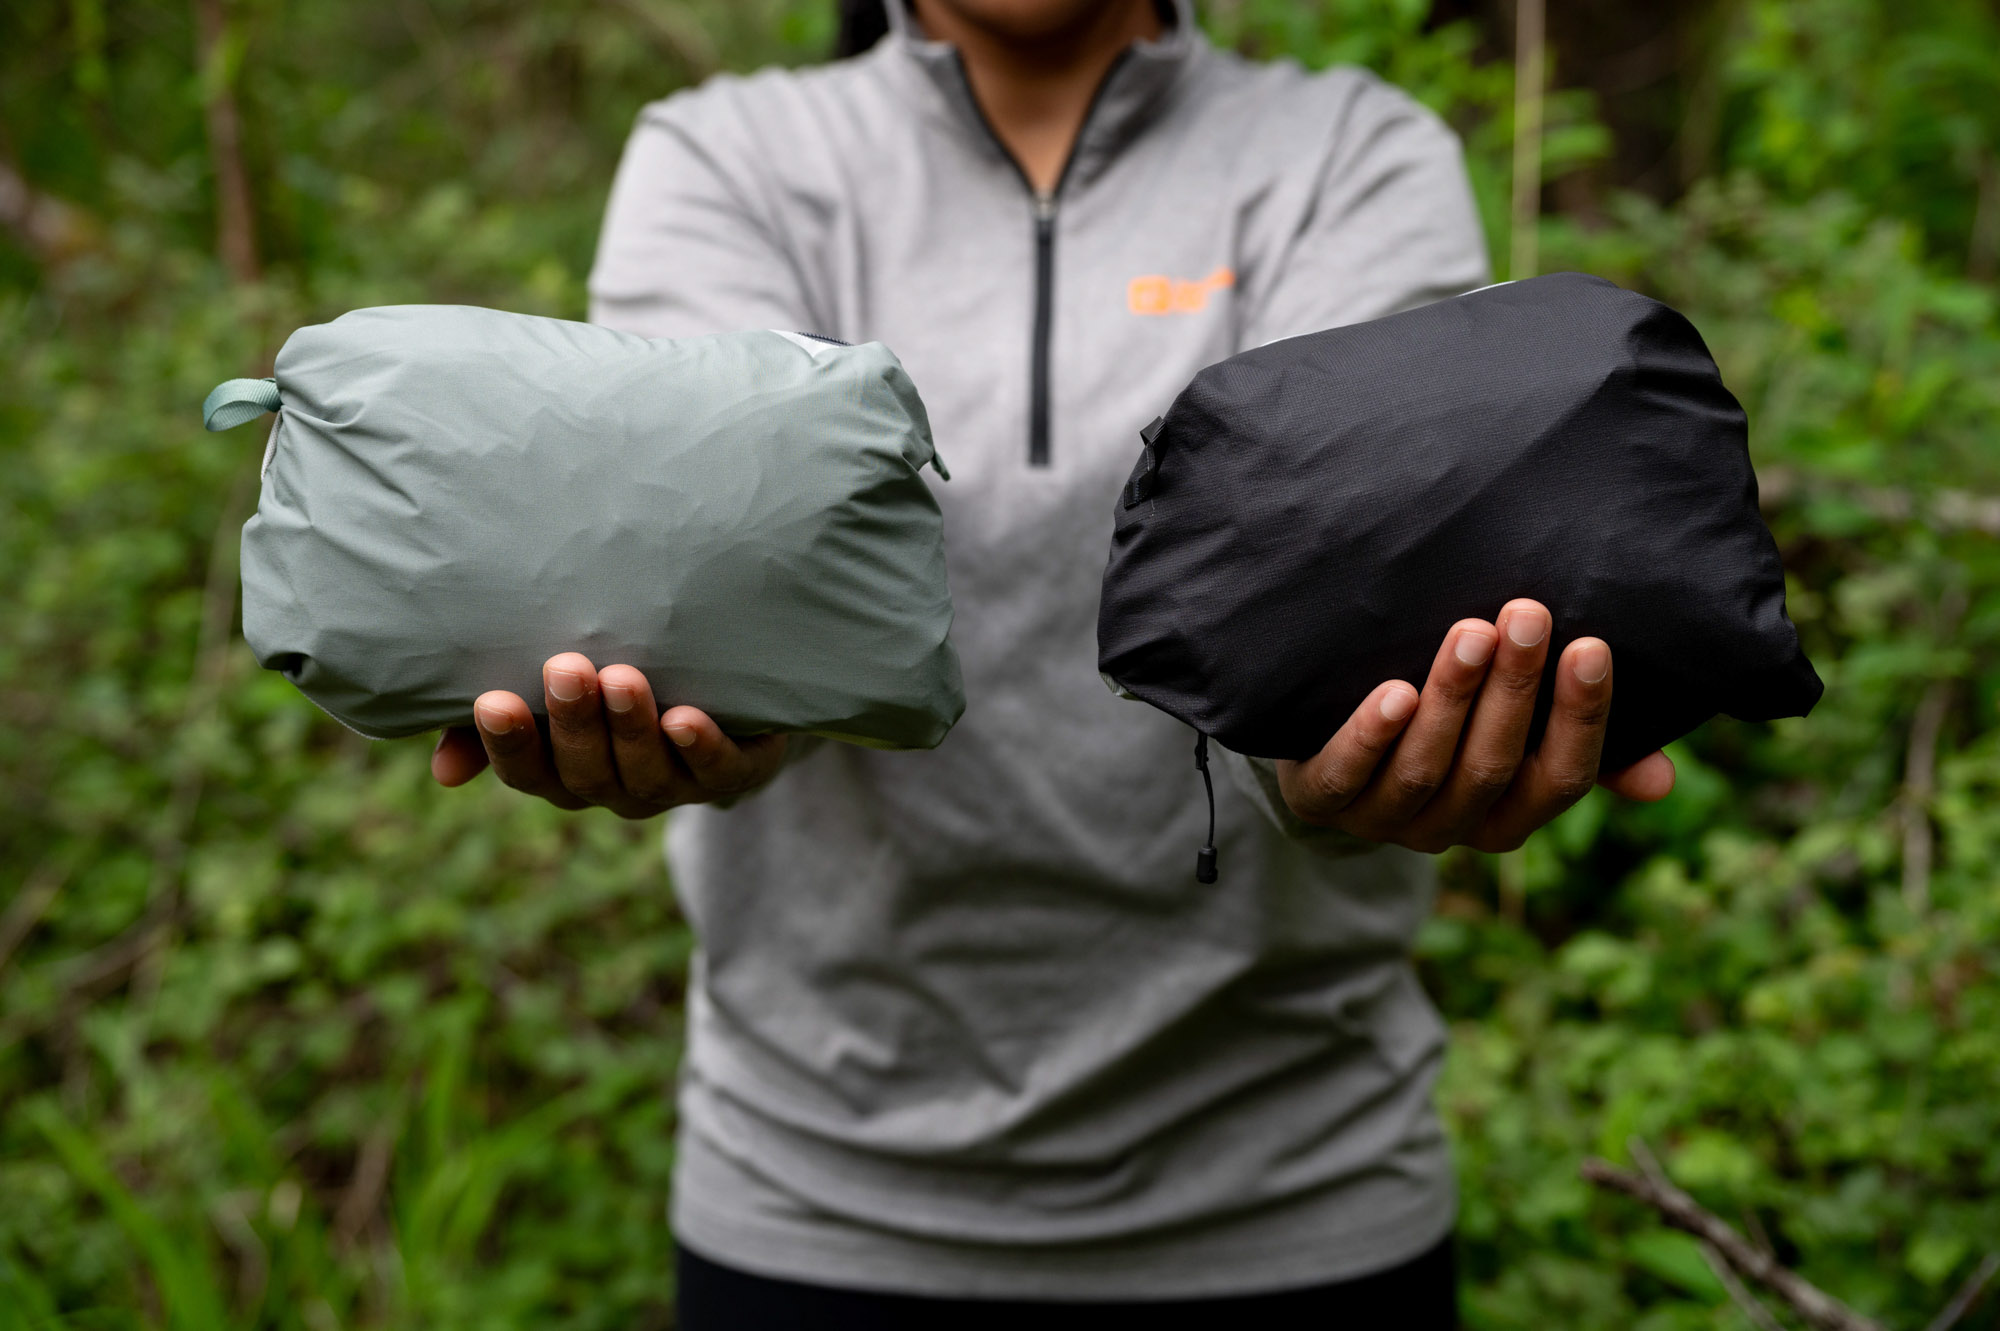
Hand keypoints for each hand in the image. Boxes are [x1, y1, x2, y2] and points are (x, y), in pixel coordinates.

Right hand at [429, 652, 787, 818]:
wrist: (730, 702)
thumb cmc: (618, 692)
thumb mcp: (556, 700)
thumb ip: (497, 724)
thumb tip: (442, 772)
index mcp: (566, 774)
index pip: (527, 772)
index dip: (508, 743)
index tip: (491, 700)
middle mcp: (616, 789)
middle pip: (586, 771)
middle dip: (574, 722)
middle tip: (566, 668)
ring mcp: (675, 787)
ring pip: (647, 772)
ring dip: (632, 728)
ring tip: (623, 678)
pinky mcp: (735, 773)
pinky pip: (716, 770)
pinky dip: (701, 747)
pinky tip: (686, 719)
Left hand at [1277, 599, 1676, 852]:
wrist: (1324, 751)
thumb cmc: (1443, 728)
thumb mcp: (1513, 735)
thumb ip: (1574, 744)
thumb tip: (1662, 782)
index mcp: (1509, 814)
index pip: (1561, 778)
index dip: (1581, 718)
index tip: (1593, 646)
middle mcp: (1451, 826)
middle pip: (1492, 766)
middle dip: (1513, 689)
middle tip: (1527, 614)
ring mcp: (1382, 819)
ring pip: (1424, 769)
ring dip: (1452, 699)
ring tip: (1470, 631)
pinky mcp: (1320, 801)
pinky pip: (1346, 778)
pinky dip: (1371, 737)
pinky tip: (1394, 692)